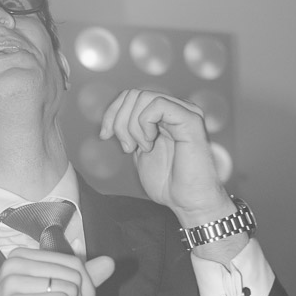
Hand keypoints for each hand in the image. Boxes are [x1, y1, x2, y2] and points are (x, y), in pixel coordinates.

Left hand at [99, 89, 229, 225]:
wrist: (188, 201)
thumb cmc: (168, 182)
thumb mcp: (139, 150)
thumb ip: (130, 130)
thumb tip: (112, 115)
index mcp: (164, 115)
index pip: (131, 95)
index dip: (112, 112)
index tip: (104, 135)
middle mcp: (176, 108)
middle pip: (134, 94)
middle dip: (119, 121)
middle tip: (127, 147)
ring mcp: (185, 111)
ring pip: (143, 97)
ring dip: (132, 126)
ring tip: (141, 148)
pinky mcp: (191, 119)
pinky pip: (158, 105)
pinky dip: (145, 124)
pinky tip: (150, 144)